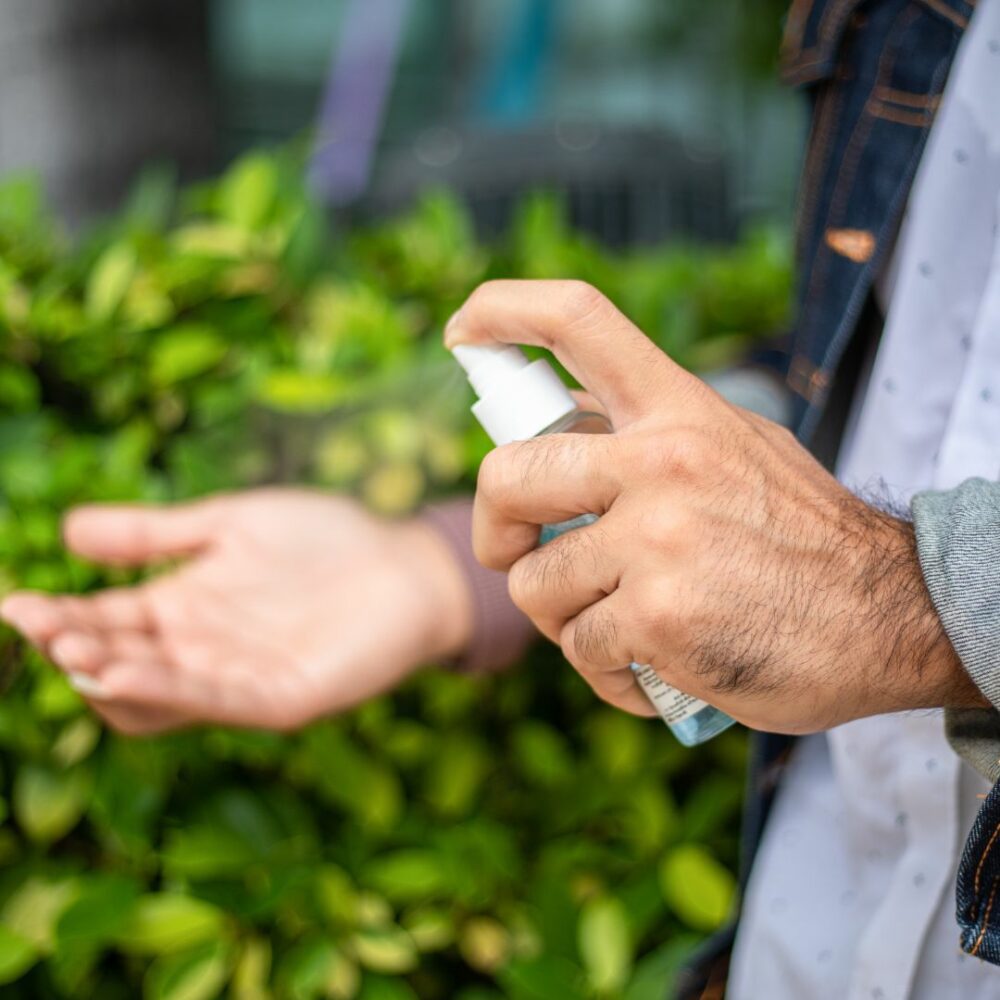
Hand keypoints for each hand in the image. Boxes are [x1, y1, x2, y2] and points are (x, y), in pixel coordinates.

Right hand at [0, 489, 472, 733]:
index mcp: (182, 609)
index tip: (18, 604)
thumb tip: (66, 529)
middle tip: (40, 623)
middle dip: (76, 646)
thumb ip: (156, 534)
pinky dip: (168, 691)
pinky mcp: (279, 701)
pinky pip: (214, 703)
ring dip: (111, 675)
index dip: (61, 617)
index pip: (106, 622)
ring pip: (155, 696)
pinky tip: (126, 670)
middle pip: (119, 663)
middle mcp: (200, 652)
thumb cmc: (324, 540)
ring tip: (74, 647)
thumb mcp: (229, 524)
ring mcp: (238, 681)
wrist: (404, 562)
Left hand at [446, 280, 985, 733]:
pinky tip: (650, 669)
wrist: (891, 619)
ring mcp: (657, 538)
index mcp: (679, 408)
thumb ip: (650, 438)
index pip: (578, 320)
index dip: (504, 310)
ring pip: (533, 583)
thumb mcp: (735, 451)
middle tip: (514, 555)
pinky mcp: (657, 617)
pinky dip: (605, 671)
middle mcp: (662, 460)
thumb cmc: (800, 539)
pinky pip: (579, 649)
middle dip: (494, 529)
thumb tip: (559, 426)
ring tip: (616, 624)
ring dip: (561, 617)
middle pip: (506, 475)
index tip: (463, 327)